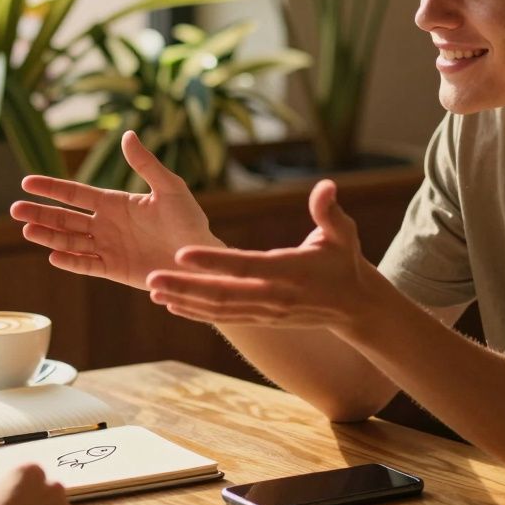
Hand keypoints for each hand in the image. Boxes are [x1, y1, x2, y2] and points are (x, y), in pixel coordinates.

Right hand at [11, 131, 221, 289]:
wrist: (200, 258)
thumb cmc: (189, 221)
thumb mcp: (169, 187)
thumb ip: (146, 164)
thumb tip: (127, 134)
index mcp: (115, 202)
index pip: (75, 194)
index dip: (51, 188)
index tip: (26, 182)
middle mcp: (106, 224)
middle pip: (65, 218)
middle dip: (40, 213)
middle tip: (14, 210)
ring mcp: (108, 248)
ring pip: (70, 241)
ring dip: (49, 236)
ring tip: (27, 231)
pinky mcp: (115, 270)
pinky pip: (87, 266)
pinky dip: (71, 262)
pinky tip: (53, 256)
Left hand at [146, 179, 384, 332]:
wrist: (353, 306)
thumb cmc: (344, 261)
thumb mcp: (343, 234)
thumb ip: (329, 211)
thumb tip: (328, 185)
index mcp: (289, 270)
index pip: (245, 266)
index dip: (213, 261)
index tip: (182, 252)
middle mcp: (273, 295)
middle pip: (222, 294)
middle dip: (185, 287)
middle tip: (151, 277)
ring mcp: (265, 311)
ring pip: (218, 310)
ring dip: (184, 301)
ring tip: (153, 289)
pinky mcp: (260, 319)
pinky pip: (223, 318)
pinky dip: (196, 313)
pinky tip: (171, 304)